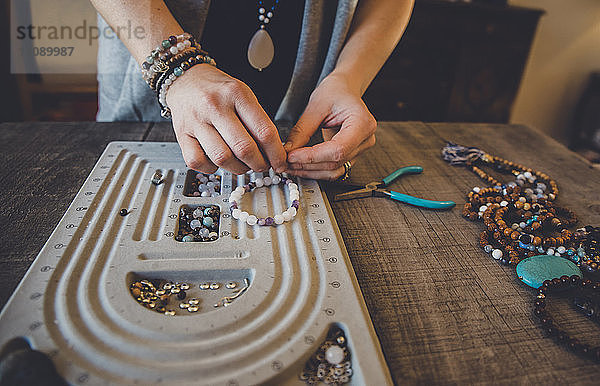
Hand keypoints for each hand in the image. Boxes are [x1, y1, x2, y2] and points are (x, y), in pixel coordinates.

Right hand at [166, 64, 286, 174]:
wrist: (186, 79)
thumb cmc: (218, 89)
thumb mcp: (243, 95)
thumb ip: (257, 121)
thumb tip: (273, 153)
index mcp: (236, 93)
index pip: (264, 131)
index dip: (276, 153)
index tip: (280, 162)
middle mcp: (214, 106)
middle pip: (244, 148)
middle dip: (259, 164)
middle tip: (262, 165)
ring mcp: (196, 121)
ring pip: (222, 158)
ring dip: (238, 168)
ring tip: (243, 164)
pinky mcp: (181, 135)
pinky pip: (198, 162)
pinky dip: (212, 168)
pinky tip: (218, 162)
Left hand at [284, 73, 375, 180]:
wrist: (345, 90)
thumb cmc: (335, 91)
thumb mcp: (316, 105)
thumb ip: (302, 130)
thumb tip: (288, 151)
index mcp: (362, 123)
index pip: (337, 149)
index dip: (312, 156)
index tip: (292, 156)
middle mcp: (365, 139)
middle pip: (335, 163)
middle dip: (307, 165)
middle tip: (285, 161)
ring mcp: (360, 149)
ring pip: (334, 171)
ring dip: (310, 171)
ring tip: (290, 165)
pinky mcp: (352, 155)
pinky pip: (334, 169)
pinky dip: (316, 170)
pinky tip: (301, 165)